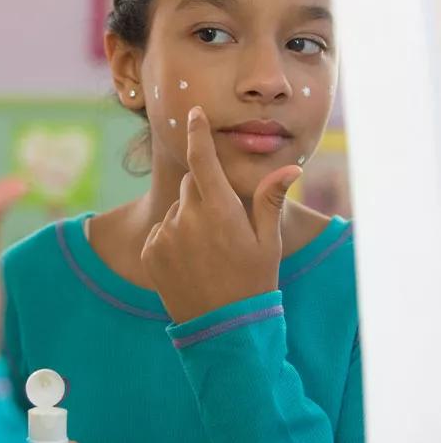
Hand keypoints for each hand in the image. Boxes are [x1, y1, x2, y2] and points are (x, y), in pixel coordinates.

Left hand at [141, 106, 301, 323]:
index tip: (193, 113)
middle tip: (223, 226)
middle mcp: (187, 217)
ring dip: (188, 220)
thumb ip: (271, 200)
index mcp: (220, 210)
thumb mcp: (267, 242)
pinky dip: (172, 239)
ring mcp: (165, 235)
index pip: (203, 159)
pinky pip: (160, 231)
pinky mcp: (150, 252)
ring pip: (176, 210)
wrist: (223, 329)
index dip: (198, 132)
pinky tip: (190, 262)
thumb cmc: (253, 282)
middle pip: (191, 185)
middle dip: (205, 194)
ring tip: (207, 252)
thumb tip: (292, 167)